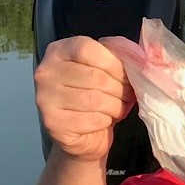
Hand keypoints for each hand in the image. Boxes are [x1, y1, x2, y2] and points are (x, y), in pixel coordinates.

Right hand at [34, 36, 134, 162]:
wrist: (83, 135)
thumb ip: (117, 56)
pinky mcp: (53, 122)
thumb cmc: (96, 96)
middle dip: (119, 89)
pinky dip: (106, 121)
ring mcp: (46, 98)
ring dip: (115, 106)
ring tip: (119, 108)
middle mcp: (46, 72)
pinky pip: (92, 120)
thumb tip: (138, 56)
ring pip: (95, 100)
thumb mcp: (105, 70)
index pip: (87, 49)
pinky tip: (104, 120)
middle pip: (95, 76)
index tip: (126, 76)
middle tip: (128, 96)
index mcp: (58, 51)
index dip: (113, 64)